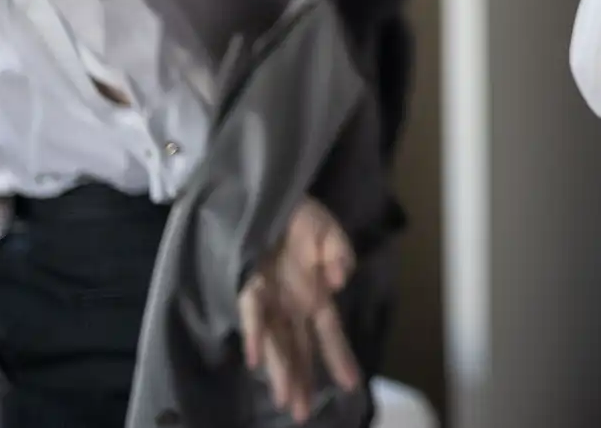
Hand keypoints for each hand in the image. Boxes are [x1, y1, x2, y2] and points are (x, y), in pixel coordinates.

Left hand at [238, 197, 361, 423]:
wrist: (262, 193)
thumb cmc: (297, 215)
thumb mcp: (329, 230)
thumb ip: (340, 254)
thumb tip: (338, 282)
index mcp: (314, 294)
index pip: (329, 334)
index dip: (339, 358)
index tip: (353, 385)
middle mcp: (291, 304)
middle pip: (299, 348)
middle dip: (303, 381)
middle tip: (304, 414)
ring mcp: (269, 297)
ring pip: (275, 342)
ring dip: (280, 371)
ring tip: (286, 400)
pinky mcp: (247, 284)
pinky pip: (251, 313)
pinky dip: (254, 335)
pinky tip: (255, 358)